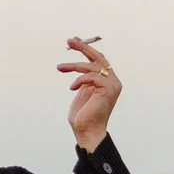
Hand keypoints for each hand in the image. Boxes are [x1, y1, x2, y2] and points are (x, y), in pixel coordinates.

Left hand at [60, 34, 121, 151]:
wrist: (86, 132)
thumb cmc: (82, 117)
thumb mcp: (82, 92)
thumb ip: (85, 80)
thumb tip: (79, 65)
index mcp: (108, 81)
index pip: (98, 60)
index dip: (86, 49)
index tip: (73, 41)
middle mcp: (114, 81)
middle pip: (98, 57)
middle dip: (83, 47)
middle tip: (69, 41)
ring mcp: (112, 85)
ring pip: (91, 66)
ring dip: (73, 66)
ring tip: (59, 67)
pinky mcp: (108, 89)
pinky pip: (91, 77)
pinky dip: (79, 80)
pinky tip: (71, 88)